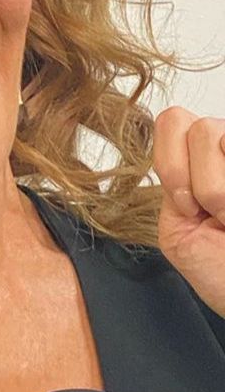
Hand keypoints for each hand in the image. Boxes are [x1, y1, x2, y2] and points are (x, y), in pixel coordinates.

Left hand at [153, 106, 224, 315]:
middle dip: (197, 181)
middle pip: (200, 128)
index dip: (172, 164)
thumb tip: (175, 137)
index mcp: (200, 159)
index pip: (172, 121)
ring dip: (218, 190)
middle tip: (213, 215)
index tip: (185, 206)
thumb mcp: (179, 229)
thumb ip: (172, 184)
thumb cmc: (222, 271)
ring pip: (218, 136)